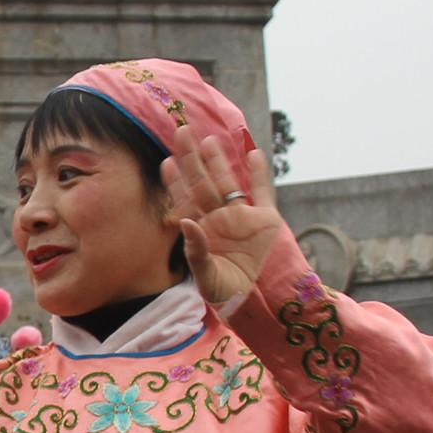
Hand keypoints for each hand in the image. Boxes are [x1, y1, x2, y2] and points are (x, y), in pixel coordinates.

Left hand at [162, 119, 285, 308]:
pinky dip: (260, 174)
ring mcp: (242, 216)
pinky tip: (253, 153)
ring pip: (229, 183)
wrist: (248, 299)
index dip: (176, 182)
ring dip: (220, 161)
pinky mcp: (266, 220)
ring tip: (210, 140)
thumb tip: (187, 223)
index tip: (166, 162)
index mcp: (202, 227)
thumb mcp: (205, 276)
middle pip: (204, 183)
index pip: (185, 199)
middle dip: (193, 160)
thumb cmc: (220, 289)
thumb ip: (196, 251)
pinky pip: (263, 192)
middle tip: (182, 132)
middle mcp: (219, 217)